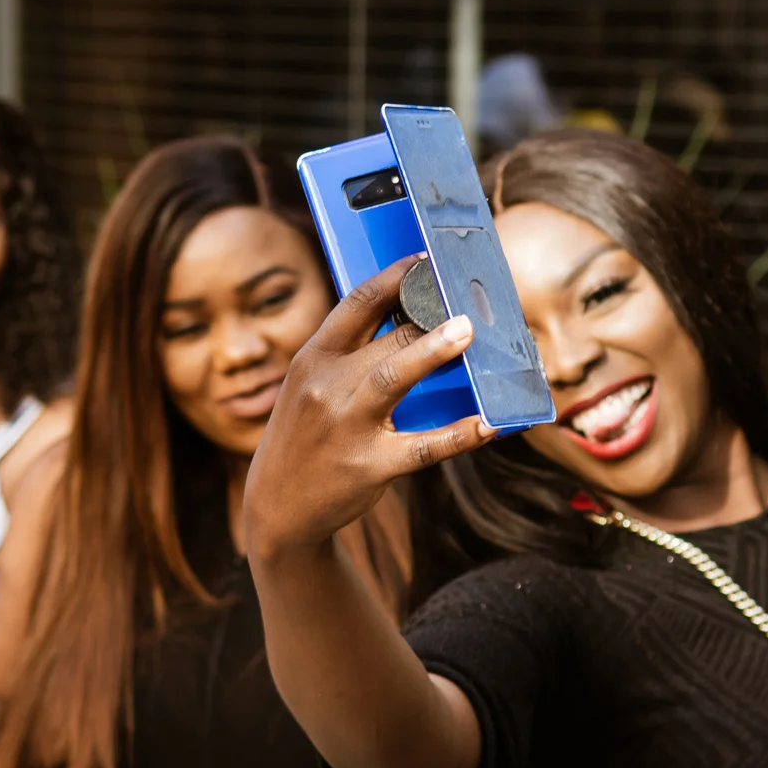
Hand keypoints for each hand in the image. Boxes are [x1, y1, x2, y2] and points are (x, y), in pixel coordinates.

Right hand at [242, 255, 495, 561]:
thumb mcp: (309, 386)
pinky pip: (423, 446)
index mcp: (313, 359)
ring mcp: (348, 426)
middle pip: (384, 338)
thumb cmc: (306, 435)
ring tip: (467, 332)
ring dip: (432, 352)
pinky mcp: (371, 465)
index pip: (355, 305)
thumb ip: (349, 355)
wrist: (278, 505)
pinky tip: (489, 424)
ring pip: (394, 378)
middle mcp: (326, 387)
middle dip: (426, 315)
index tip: (425, 262)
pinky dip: (459, 435)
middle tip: (465, 301)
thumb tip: (410, 319)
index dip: (394, 278)